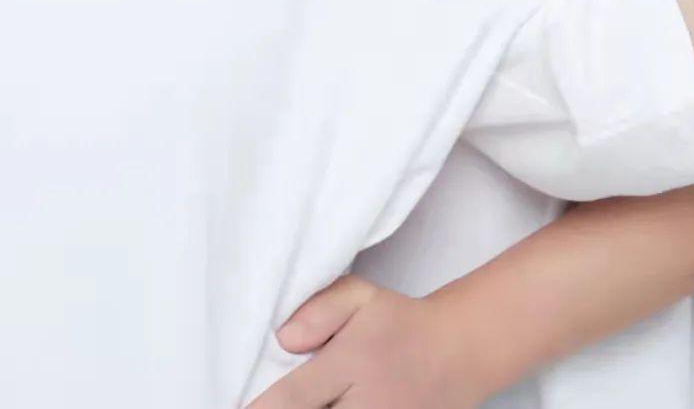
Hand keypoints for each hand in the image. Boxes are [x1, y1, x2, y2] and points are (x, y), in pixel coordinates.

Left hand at [243, 275, 483, 408]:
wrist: (454, 353)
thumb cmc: (397, 321)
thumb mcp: (362, 296)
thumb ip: (320, 309)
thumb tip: (283, 339)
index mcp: (353, 361)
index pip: (296, 395)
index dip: (262, 407)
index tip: (239, 408)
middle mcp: (367, 402)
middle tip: (252, 407)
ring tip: (285, 407)